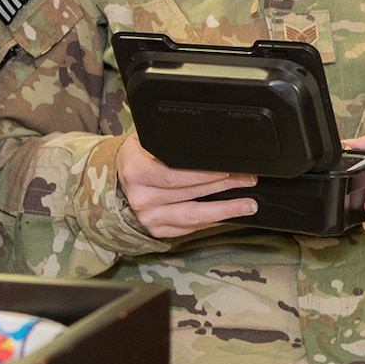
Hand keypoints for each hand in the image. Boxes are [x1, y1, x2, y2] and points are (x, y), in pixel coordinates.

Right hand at [115, 130, 255, 238]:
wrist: (116, 182)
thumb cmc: (136, 158)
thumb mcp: (144, 141)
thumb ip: (168, 139)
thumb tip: (203, 132)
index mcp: (136, 171)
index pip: (175, 174)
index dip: (205, 174)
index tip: (229, 169)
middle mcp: (141, 197)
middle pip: (190, 193)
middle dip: (224, 186)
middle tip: (248, 180)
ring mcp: (149, 217)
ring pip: (193, 216)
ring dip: (224, 210)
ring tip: (248, 204)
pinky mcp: (158, 231)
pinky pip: (190, 228)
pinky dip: (212, 222)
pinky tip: (229, 215)